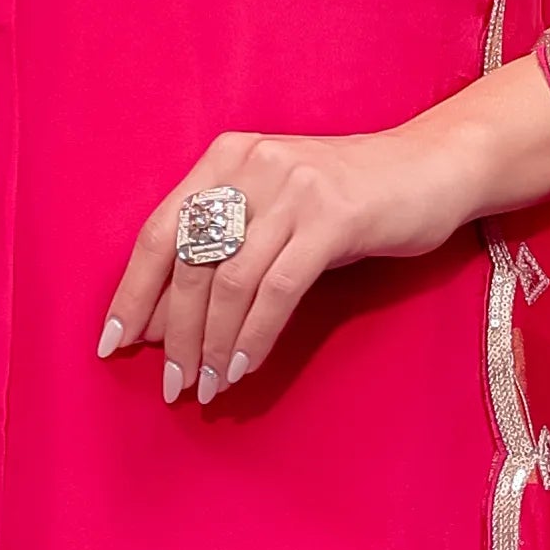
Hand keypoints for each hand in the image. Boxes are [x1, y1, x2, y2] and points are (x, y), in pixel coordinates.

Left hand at [103, 65, 549, 405]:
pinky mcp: (332, 217)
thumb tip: (167, 323)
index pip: (159, 232)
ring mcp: (292, 188)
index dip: (134, 293)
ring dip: (212, 346)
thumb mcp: (279, 211)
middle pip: (190, 262)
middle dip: (174, 334)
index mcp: (225, 159)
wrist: (435, 168)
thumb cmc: (352, 200)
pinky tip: (243, 370)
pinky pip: (277, 290)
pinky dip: (254, 338)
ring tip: (207, 390)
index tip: (114, 343)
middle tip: (171, 386)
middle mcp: (251, 166)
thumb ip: (227, 249)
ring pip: (229, 281)